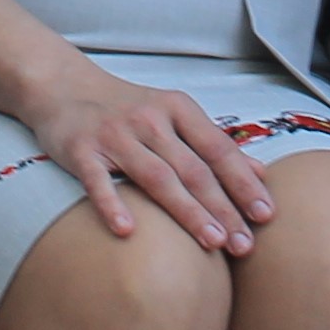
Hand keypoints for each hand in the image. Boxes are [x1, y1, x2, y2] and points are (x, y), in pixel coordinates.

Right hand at [16, 60, 272, 253]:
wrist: (63, 85)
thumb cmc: (127, 108)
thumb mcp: (174, 115)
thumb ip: (213, 144)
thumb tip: (260, 172)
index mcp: (178, 109)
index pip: (218, 150)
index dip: (244, 183)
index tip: (266, 215)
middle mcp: (150, 120)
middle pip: (194, 169)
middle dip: (223, 208)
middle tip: (244, 245)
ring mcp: (115, 135)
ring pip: (157, 177)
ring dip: (187, 211)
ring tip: (211, 242)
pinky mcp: (81, 150)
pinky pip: (98, 181)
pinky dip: (112, 205)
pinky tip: (128, 231)